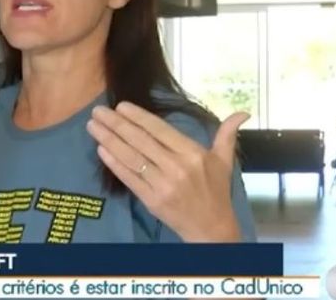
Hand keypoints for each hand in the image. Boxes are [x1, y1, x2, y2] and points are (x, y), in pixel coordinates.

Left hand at [86, 102, 247, 241]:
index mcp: (193, 153)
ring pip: (131, 157)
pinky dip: (114, 163)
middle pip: (140, 141)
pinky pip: (129, 178)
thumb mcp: (224, 161)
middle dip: (116, 124)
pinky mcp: (151, 200)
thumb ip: (227, 134)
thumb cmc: (216, 191)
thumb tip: (242, 113)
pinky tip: (101, 150)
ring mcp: (162, 184)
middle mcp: (176, 167)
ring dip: (109, 140)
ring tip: (92, 127)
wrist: (212, 228)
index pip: (159, 130)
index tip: (120, 106)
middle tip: (97, 111)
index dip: (138, 117)